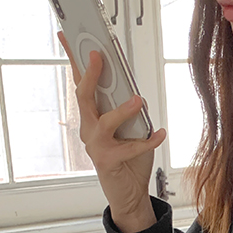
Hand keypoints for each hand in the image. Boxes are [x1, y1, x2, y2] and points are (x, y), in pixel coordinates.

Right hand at [57, 30, 164, 224]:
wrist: (129, 194)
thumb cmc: (130, 161)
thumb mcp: (133, 130)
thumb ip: (133, 113)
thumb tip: (136, 96)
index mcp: (93, 118)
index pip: (82, 86)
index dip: (76, 62)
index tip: (71, 39)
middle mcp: (90, 130)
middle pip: (84, 97)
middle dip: (91, 75)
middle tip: (99, 57)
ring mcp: (96, 146)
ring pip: (104, 122)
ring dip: (122, 110)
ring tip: (138, 100)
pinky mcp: (108, 161)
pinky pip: (129, 148)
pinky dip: (148, 141)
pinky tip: (161, 133)